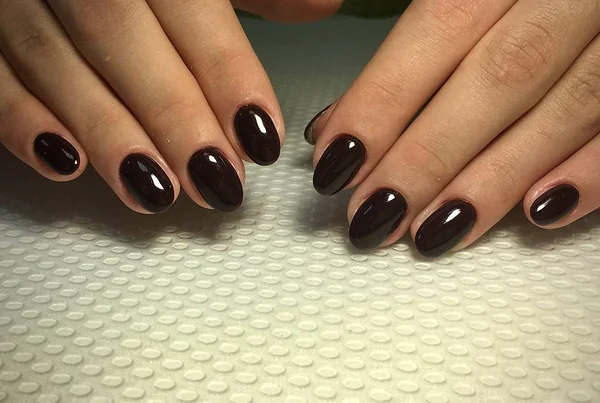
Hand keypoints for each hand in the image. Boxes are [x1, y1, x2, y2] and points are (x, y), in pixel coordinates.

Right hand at [0, 0, 338, 213]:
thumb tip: (324, 6)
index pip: (189, 6)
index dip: (227, 73)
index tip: (261, 137)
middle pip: (120, 37)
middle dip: (172, 115)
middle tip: (217, 180)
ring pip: (54, 62)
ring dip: (108, 133)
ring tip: (157, 190)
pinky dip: (22, 121)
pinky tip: (66, 165)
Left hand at [307, 0, 599, 255]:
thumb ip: (417, 45)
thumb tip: (341, 120)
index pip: (439, 26)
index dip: (384, 99)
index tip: (336, 161)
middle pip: (498, 77)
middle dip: (428, 155)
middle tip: (374, 215)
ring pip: (567, 106)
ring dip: (493, 179)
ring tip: (432, 233)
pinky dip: (590, 171)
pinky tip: (536, 214)